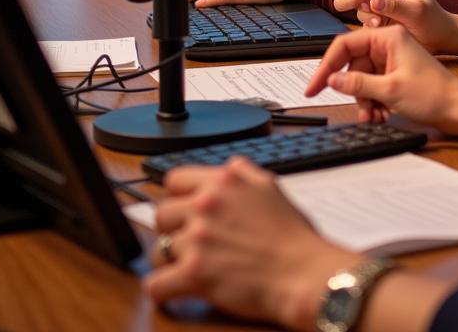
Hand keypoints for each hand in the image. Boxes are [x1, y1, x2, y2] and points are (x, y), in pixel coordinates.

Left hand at [145, 156, 359, 326]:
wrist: (302, 272)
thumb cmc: (293, 235)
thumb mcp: (271, 187)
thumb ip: (243, 172)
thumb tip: (228, 166)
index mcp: (223, 181)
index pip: (173, 179)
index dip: (177, 197)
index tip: (185, 212)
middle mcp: (206, 204)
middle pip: (160, 214)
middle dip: (172, 230)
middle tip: (191, 243)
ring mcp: (197, 239)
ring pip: (157, 251)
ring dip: (171, 262)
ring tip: (192, 268)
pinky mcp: (193, 274)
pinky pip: (154, 285)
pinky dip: (164, 291)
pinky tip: (177, 291)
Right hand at [305, 24, 457, 127]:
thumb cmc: (434, 94)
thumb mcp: (390, 90)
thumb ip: (357, 84)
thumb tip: (331, 80)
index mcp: (388, 37)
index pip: (345, 45)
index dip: (326, 67)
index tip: (313, 87)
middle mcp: (389, 44)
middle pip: (353, 66)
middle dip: (353, 92)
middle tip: (360, 112)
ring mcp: (393, 59)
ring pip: (362, 79)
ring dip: (364, 101)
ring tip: (375, 117)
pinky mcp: (396, 74)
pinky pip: (374, 86)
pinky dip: (374, 102)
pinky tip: (383, 115)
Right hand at [334, 0, 457, 54]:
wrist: (437, 40)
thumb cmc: (433, 20)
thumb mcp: (417, 11)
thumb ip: (395, 6)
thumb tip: (373, 1)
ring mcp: (377, 3)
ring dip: (354, 1)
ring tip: (372, 13)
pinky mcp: (373, 19)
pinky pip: (358, 15)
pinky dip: (363, 19)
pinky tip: (377, 25)